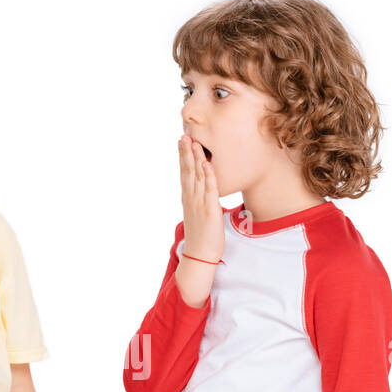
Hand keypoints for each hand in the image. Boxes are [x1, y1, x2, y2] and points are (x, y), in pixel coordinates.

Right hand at [178, 134, 222, 261]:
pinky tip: (206, 164)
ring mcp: (199, 204)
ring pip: (197, 177)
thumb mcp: (196, 216)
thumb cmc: (201, 237)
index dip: (183, 157)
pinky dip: (208, 176)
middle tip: (183, 135)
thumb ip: (197, 202)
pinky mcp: (210, 211)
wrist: (200, 256)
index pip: (184, 173)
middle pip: (187, 171)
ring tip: (193, 142)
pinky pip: (209, 190)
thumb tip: (200, 194)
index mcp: (188, 199)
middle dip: (186, 153)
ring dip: (195, 159)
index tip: (181, 142)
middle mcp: (191, 199)